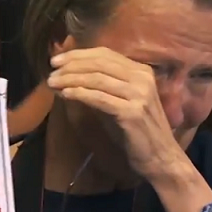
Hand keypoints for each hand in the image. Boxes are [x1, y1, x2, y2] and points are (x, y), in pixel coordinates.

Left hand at [47, 47, 185, 179]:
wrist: (160, 158)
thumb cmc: (137, 132)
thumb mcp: (119, 103)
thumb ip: (101, 87)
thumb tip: (68, 76)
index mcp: (141, 71)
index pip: (105, 54)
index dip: (78, 55)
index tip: (56, 60)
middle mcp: (142, 78)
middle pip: (100, 63)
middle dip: (71, 65)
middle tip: (51, 71)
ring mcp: (139, 94)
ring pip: (97, 78)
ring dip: (71, 79)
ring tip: (53, 83)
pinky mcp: (132, 112)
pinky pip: (100, 98)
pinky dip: (80, 94)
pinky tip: (66, 94)